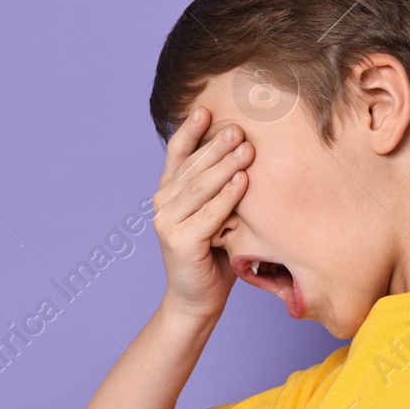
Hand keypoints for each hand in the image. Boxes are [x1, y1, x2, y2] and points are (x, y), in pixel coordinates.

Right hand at [151, 105, 252, 320]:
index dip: (190, 131)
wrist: (199, 299)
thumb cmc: (214, 254)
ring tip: (246, 147)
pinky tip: (244, 181)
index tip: (206, 109)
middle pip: (193, 168)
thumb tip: (244, 148)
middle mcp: (163, 204)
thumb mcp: (216, 214)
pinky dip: (228, 197)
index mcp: (168, 193)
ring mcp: (167, 223)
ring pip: (200, 188)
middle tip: (239, 127)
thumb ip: (218, 188)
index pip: (178, 154)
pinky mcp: (180, 242)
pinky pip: (209, 214)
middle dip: (216, 145)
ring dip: (224, 166)